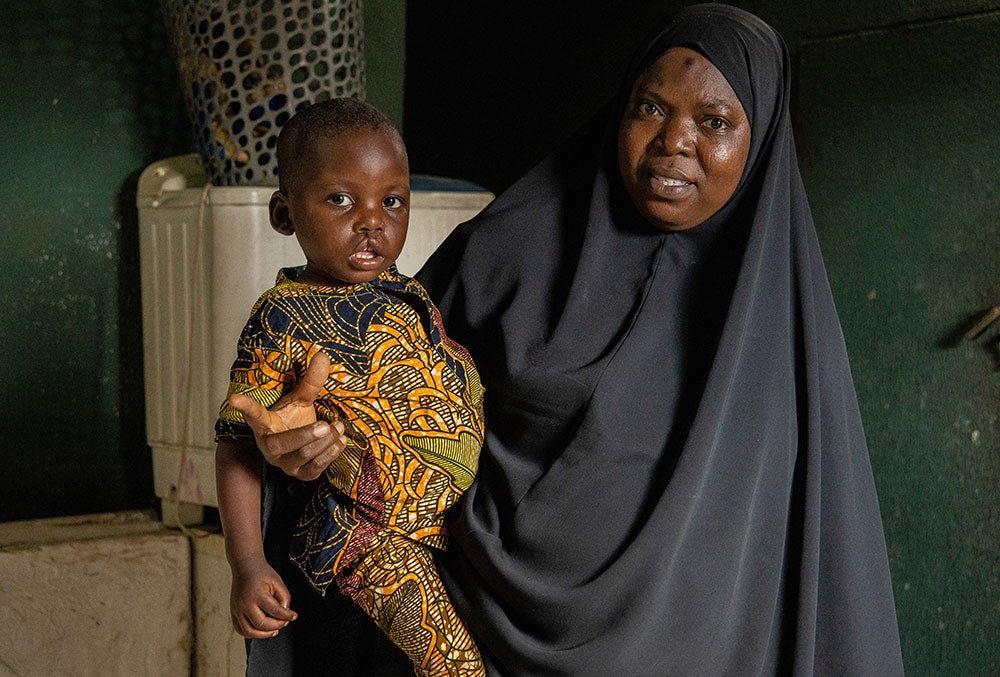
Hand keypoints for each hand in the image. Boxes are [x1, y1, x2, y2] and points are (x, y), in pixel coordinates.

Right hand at [227, 351, 347, 480]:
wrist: (300, 447)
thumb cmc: (294, 420)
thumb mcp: (300, 400)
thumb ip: (311, 381)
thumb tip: (323, 355)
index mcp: (265, 425)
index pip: (254, 414)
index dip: (245, 407)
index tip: (234, 398)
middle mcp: (270, 447)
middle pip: (284, 444)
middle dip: (309, 435)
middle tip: (328, 424)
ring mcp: (285, 464)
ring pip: (304, 457)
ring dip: (326, 442)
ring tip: (339, 427)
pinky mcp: (301, 475)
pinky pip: (317, 468)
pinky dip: (332, 452)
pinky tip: (341, 440)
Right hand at [229, 555, 296, 638]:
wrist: (245, 567)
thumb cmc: (262, 574)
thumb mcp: (277, 581)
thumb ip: (284, 597)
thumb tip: (286, 613)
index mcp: (257, 594)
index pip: (274, 611)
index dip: (286, 616)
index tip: (294, 616)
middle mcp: (244, 604)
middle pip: (261, 624)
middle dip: (276, 625)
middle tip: (285, 622)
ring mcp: (237, 609)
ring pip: (249, 631)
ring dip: (264, 635)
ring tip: (275, 631)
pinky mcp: (233, 612)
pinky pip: (240, 629)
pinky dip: (251, 634)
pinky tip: (262, 630)